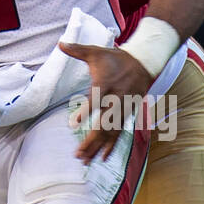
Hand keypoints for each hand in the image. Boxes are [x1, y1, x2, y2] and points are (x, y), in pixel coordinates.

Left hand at [59, 42, 152, 162]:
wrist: (144, 62)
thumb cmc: (115, 58)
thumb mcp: (96, 51)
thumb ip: (77, 50)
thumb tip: (60, 43)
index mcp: (105, 84)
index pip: (94, 100)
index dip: (84, 112)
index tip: (73, 124)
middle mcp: (115, 99)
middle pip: (103, 124)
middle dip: (91, 141)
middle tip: (78, 155)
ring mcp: (123, 108)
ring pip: (111, 132)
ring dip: (99, 147)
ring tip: (87, 160)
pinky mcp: (128, 113)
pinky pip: (119, 132)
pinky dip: (111, 145)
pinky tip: (103, 157)